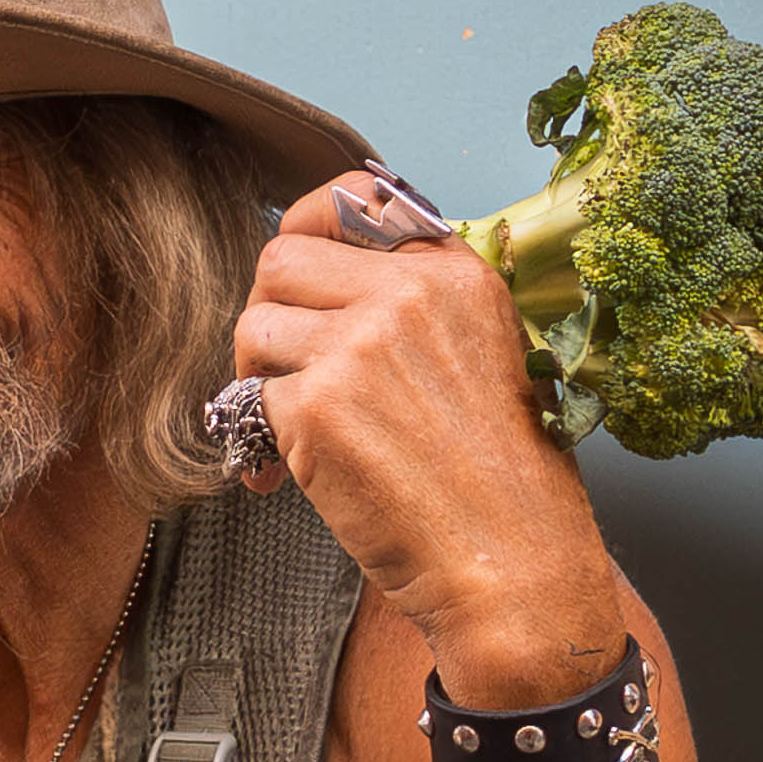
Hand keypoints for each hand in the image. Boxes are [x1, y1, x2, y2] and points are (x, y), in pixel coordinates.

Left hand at [234, 171, 624, 704]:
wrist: (513, 563)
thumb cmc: (498, 480)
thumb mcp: (484, 356)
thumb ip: (414, 309)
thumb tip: (324, 285)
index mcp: (454, 272)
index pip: (353, 198)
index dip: (307, 228)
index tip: (297, 274)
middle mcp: (407, 294)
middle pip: (280, 258)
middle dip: (266, 312)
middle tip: (277, 369)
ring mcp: (359, 346)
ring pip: (253, 326)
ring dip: (253, 379)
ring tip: (284, 429)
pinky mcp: (318, 406)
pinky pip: (249, 400)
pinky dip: (255, 444)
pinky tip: (282, 481)